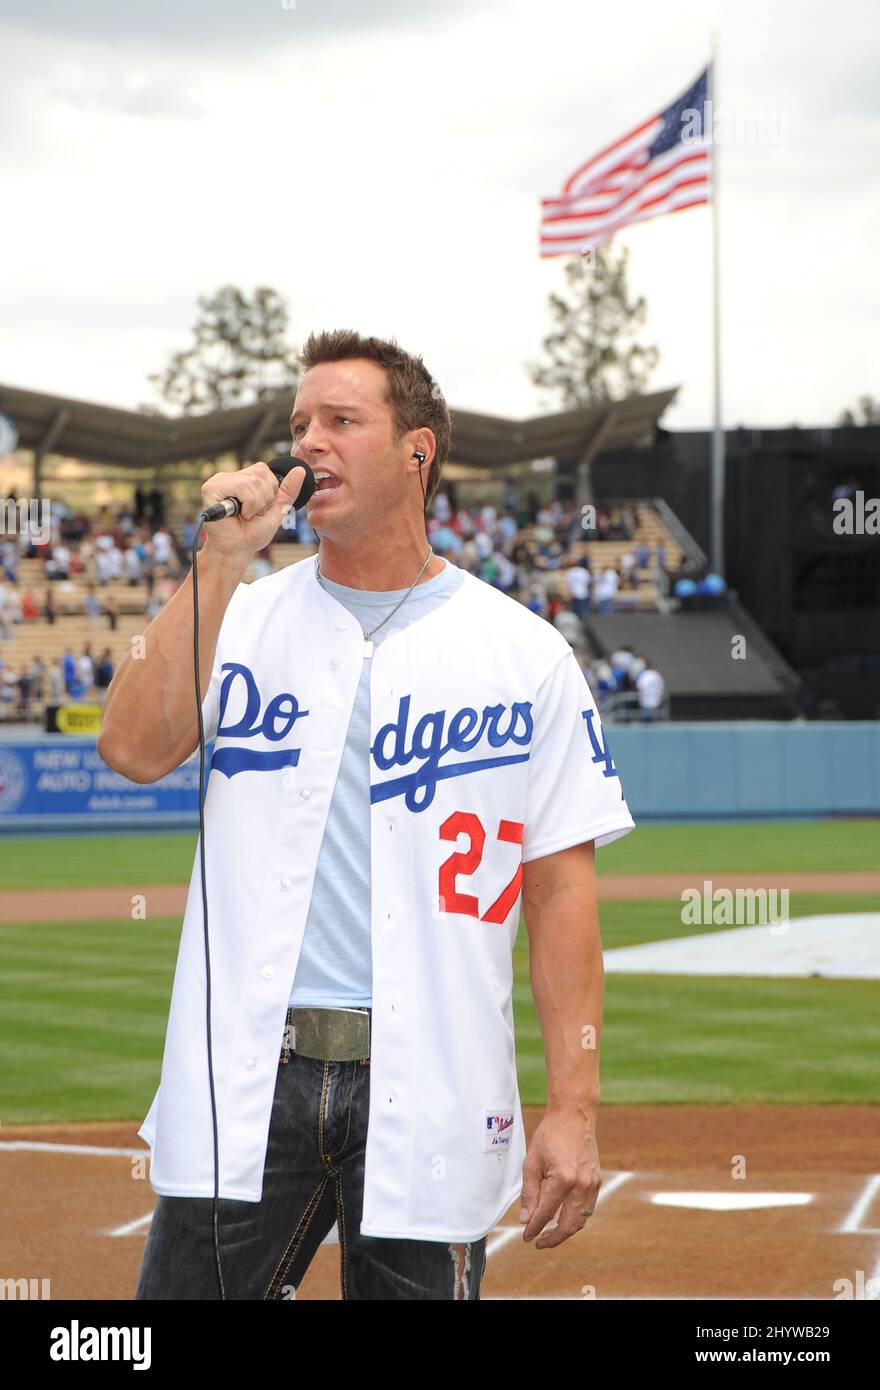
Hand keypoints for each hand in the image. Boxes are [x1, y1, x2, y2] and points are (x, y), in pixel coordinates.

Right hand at [200, 459, 308, 561]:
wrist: (237, 550)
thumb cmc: (252, 533)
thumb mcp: (277, 510)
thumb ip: (288, 491)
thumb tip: (301, 470)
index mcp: (242, 478)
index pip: (264, 471)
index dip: (269, 493)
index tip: (258, 509)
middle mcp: (229, 477)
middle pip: (260, 474)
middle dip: (263, 499)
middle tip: (251, 514)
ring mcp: (218, 481)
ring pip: (252, 482)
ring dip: (255, 505)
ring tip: (244, 515)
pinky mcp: (211, 489)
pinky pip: (242, 488)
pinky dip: (247, 505)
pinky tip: (237, 514)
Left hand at [518, 1106, 599, 1248]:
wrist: (574, 1115)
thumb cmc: (550, 1135)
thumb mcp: (532, 1162)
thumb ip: (529, 1193)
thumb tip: (526, 1219)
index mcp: (563, 1179)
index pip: (546, 1213)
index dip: (534, 1228)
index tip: (526, 1237)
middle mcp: (581, 1185)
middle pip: (568, 1225)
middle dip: (553, 1238)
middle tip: (539, 1242)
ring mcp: (593, 1184)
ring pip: (581, 1220)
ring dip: (565, 1231)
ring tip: (549, 1233)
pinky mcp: (597, 1181)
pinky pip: (588, 1209)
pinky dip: (576, 1218)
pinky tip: (563, 1218)